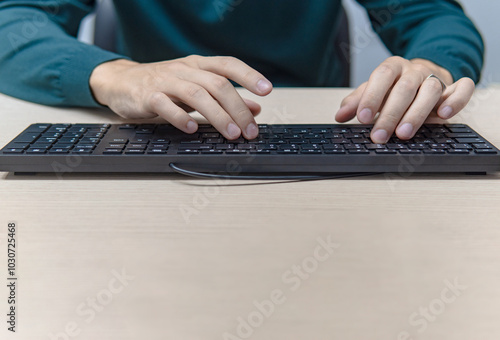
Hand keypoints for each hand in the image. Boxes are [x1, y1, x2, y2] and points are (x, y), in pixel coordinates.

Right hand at [89, 55, 272, 139]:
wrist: (122, 82)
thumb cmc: (164, 85)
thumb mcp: (196, 87)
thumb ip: (225, 98)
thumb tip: (255, 109)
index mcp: (199, 65)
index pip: (228, 64)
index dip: (249, 75)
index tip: (267, 90)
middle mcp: (185, 70)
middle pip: (217, 84)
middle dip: (238, 108)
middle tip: (250, 131)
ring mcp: (166, 81)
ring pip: (196, 95)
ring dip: (218, 116)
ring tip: (231, 134)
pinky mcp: (148, 96)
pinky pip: (165, 105)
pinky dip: (180, 118)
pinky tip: (193, 129)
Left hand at [335, 56, 474, 142]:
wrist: (423, 74)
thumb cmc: (394, 87)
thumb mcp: (373, 91)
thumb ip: (357, 102)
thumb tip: (339, 116)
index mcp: (392, 68)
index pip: (381, 77)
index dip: (372, 96)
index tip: (363, 117)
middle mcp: (414, 71)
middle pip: (404, 89)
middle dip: (390, 114)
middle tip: (378, 136)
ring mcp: (436, 77)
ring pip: (430, 90)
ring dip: (416, 114)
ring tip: (403, 134)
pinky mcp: (454, 87)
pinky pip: (462, 88)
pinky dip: (456, 100)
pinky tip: (444, 115)